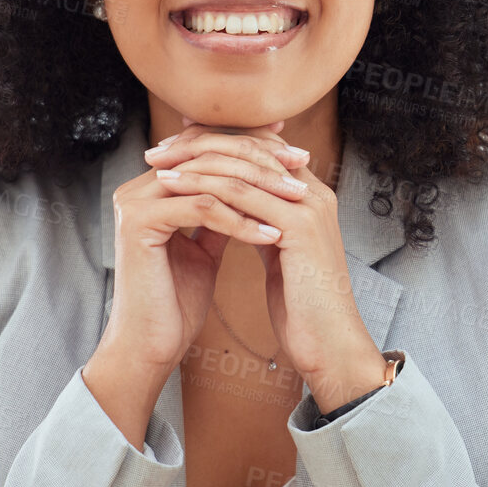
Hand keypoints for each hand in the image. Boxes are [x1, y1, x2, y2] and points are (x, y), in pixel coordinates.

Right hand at [98, 118, 307, 377]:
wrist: (150, 345)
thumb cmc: (175, 303)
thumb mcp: (204, 249)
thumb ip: (218, 217)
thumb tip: (250, 194)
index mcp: (152, 188)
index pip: (209, 150)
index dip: (254, 148)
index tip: (296, 156)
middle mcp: (137, 188)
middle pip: (209, 154)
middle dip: (261, 159)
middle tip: (302, 164)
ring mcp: (134, 202)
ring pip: (208, 178)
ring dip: (258, 189)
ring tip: (296, 200)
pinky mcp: (139, 223)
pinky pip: (202, 209)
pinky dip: (240, 221)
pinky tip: (271, 234)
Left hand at [143, 119, 382, 400]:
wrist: (329, 345)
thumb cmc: (303, 309)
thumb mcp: (280, 255)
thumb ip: (264, 224)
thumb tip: (235, 209)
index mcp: (310, 196)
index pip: (261, 147)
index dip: (218, 141)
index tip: (178, 145)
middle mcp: (314, 192)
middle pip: (252, 145)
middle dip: (201, 143)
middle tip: (160, 148)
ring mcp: (309, 206)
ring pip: (244, 166)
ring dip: (195, 162)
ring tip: (158, 165)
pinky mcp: (299, 227)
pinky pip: (242, 195)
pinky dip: (203, 188)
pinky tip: (173, 188)